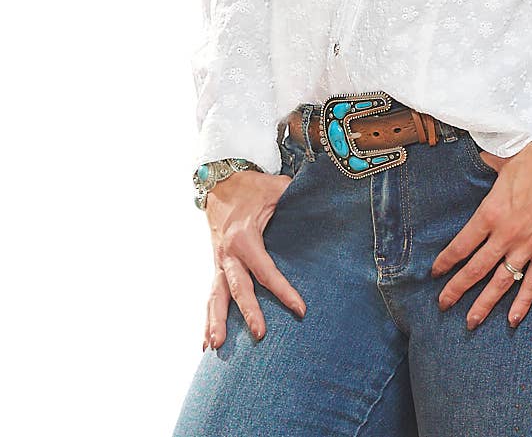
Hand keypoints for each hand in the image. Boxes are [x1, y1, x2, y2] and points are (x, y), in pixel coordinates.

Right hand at [201, 170, 306, 350]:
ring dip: (216, 322)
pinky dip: (208, 319)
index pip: (265, 270)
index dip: (283, 290)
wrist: (220, 183)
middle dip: (248, 312)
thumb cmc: (252, 188)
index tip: (300, 309)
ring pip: (216, 297)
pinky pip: (210, 296)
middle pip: (239, 288)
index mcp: (245, 237)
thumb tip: (324, 200)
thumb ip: (297, 197)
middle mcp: (229, 254)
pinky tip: (206, 343)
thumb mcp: (276, 188)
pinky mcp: (217, 267)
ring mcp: (219, 263)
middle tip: (260, 334)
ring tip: (216, 348)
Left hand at [430, 136, 531, 330]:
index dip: (446, 261)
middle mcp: (506, 234)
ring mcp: (528, 246)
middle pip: (476, 269)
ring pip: (501, 282)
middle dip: (457, 288)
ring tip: (470, 321)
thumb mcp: (505, 162)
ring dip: (484, 304)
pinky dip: (523, 302)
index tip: (435, 272)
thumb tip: (482, 158)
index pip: (461, 244)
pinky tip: (512, 319)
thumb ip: (490, 166)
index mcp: (491, 212)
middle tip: (443, 304)